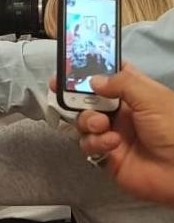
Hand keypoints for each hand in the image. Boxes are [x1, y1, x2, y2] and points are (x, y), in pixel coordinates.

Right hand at [72, 64, 173, 204]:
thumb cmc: (172, 129)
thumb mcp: (152, 98)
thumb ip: (121, 83)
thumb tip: (93, 80)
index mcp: (135, 95)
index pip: (111, 76)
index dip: (93, 70)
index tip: (71, 67)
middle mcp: (121, 113)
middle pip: (89, 99)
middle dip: (75, 95)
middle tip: (61, 91)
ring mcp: (112, 133)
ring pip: (84, 121)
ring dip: (87, 121)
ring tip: (100, 125)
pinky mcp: (106, 155)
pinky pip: (88, 144)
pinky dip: (95, 142)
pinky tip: (112, 144)